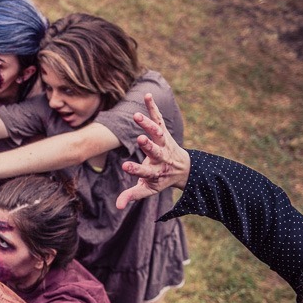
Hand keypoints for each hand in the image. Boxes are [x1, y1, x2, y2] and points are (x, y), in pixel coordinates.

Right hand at [116, 93, 191, 208]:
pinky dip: (153, 107)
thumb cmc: (161, 180)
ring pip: (158, 133)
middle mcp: (162, 157)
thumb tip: (118, 207)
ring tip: (137, 115)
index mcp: (156, 173)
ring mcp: (164, 143)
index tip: (125, 167)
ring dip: (148, 124)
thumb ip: (133, 196)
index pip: (145, 172)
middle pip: (156, 151)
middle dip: (149, 145)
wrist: (184, 168)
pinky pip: (159, 118)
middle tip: (141, 138)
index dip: (136, 170)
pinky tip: (147, 95)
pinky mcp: (164, 132)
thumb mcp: (148, 190)